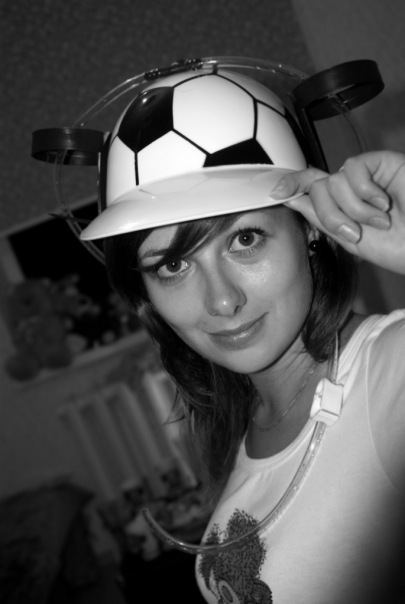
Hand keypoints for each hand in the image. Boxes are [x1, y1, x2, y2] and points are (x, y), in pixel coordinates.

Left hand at [270, 151, 404, 274]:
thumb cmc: (395, 247)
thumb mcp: (349, 237)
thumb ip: (322, 217)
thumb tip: (292, 199)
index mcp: (341, 205)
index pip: (310, 188)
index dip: (292, 184)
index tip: (275, 191)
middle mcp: (350, 188)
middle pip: (318, 188)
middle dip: (332, 215)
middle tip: (356, 233)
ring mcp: (366, 175)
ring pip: (334, 182)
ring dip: (354, 209)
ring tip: (379, 221)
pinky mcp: (380, 162)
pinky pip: (353, 169)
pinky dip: (365, 192)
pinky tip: (384, 202)